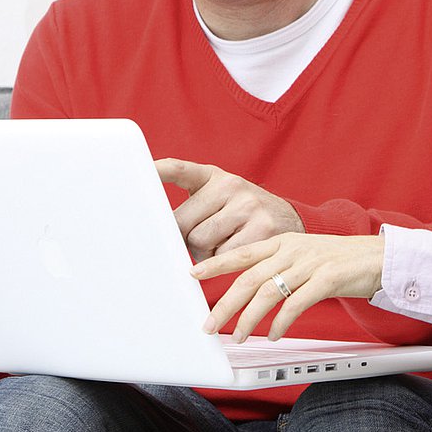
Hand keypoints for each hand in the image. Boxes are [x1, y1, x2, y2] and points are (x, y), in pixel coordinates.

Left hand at [156, 159, 303, 258]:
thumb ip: (193, 206)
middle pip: (182, 224)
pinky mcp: (262, 230)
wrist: (290, 219)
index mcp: (214, 176)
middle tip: (204, 237)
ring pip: (200, 243)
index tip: (141, 169)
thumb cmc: (242, 213)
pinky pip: (222, 256)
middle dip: (186, 238)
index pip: (181, 170)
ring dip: (204, 253)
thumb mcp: (220, 198)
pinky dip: (223, 262)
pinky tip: (236, 250)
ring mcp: (248, 206)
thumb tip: (160, 235)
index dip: (159, 171)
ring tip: (223, 243)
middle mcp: (231, 186)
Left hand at [191, 233, 385, 341]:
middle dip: (225, 304)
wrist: (378, 256)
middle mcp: (293, 250)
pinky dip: (281, 322)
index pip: (241, 252)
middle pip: (249, 278)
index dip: (215, 263)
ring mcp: (310, 263)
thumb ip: (277, 265)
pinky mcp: (327, 278)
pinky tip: (273, 335)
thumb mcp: (303, 254)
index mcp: (283, 241)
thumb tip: (248, 287)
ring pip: (268, 292)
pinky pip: (296, 304)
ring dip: (249, 318)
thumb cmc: (339, 260)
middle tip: (209, 324)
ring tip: (238, 335)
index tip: (193, 273)